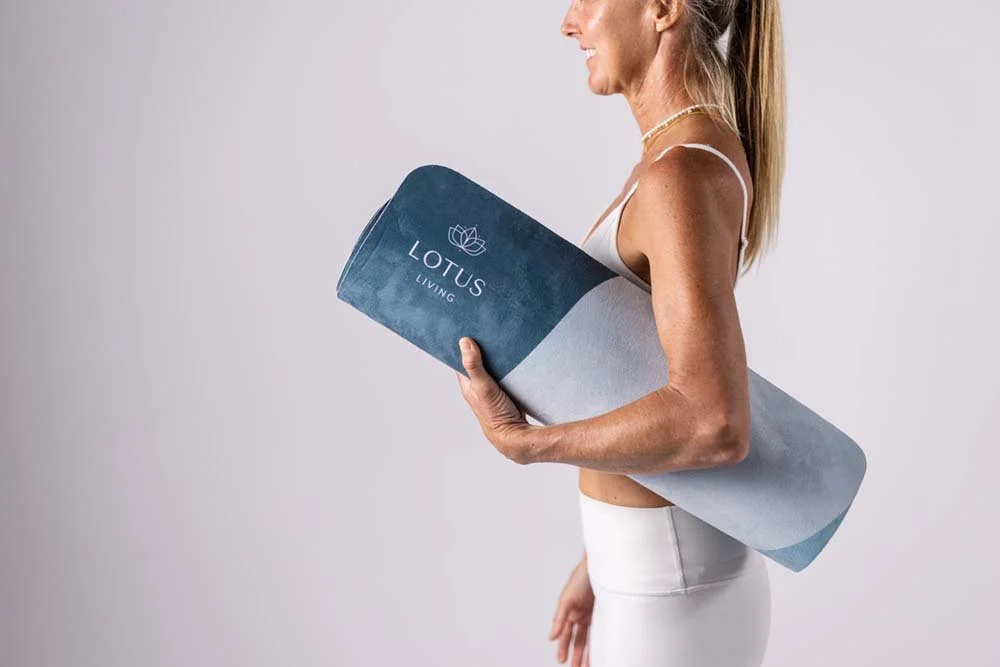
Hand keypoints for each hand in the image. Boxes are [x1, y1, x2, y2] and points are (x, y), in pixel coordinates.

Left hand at [455, 336, 530, 463]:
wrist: (513, 435)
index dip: (460, 346)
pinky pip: (502, 375)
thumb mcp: (483, 386)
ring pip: (489, 369)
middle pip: (474, 363)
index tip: (465, 329)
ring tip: (498, 339)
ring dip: (493, 357)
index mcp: (467, 384)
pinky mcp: (504, 393)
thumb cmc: (495, 414)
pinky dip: (504, 366)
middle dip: (478, 348)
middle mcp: (476, 387)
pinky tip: (512, 358)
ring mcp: (490, 391)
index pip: (459, 360)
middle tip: (485, 330)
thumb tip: (464, 342)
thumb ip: (474, 366)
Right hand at [549, 556, 593, 665]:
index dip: (563, 647)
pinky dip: (599, 643)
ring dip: (587, 652)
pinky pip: (599, 632)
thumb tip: (551, 637)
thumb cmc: (582, 576)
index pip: (564, 634)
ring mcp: (592, 614)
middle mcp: (579, 614)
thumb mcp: (567, 598)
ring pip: (588, 638)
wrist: (603, 565)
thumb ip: (559, 618)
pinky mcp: (603, 613)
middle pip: (577, 639)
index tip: (561, 661)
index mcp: (568, 611)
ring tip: (586, 666)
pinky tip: (600, 653)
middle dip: (575, 654)